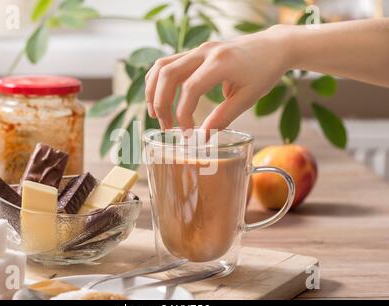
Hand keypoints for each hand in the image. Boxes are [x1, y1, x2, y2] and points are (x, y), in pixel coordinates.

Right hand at [145, 26, 291, 129]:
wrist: (273, 46)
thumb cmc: (265, 71)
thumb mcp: (248, 97)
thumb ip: (223, 117)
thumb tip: (203, 137)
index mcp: (220, 62)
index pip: (190, 89)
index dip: (184, 114)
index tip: (187, 133)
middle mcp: (205, 52)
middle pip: (168, 74)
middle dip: (161, 103)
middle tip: (166, 127)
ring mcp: (198, 49)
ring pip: (162, 66)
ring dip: (154, 91)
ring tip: (157, 114)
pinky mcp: (196, 52)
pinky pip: (168, 63)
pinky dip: (159, 81)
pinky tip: (160, 97)